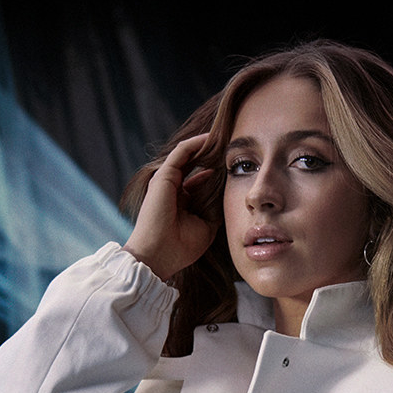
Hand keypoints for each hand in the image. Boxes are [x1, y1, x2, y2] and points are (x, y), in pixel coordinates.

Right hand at [123, 134, 217, 281]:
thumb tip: (226, 197)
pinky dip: (196, 143)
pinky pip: (182, 152)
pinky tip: (211, 138)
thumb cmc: (181, 247)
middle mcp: (172, 189)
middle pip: (194, 165)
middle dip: (212, 155)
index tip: (233, 167)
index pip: (199, 180)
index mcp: (181, 202)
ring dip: (205, 146)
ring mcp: (167, 181)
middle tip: (231, 147)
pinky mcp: (164, 175)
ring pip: (187, 155)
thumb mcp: (206, 228)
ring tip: (223, 138)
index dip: (216, 172)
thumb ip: (214, 211)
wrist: (159, 255)